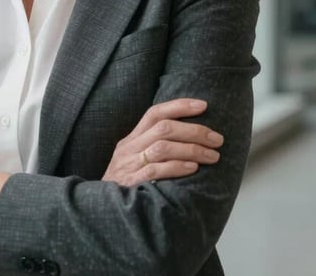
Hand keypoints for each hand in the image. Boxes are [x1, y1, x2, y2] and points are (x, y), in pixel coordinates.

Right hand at [101, 99, 223, 186]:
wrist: (98, 209)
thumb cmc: (124, 184)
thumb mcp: (132, 160)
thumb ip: (152, 148)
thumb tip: (188, 138)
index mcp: (131, 139)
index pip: (155, 113)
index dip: (179, 106)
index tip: (204, 105)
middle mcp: (129, 147)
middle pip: (164, 128)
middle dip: (194, 130)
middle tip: (217, 139)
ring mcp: (129, 164)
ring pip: (163, 147)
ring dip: (192, 149)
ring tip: (213, 155)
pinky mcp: (132, 182)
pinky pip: (156, 170)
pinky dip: (177, 167)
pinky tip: (193, 168)